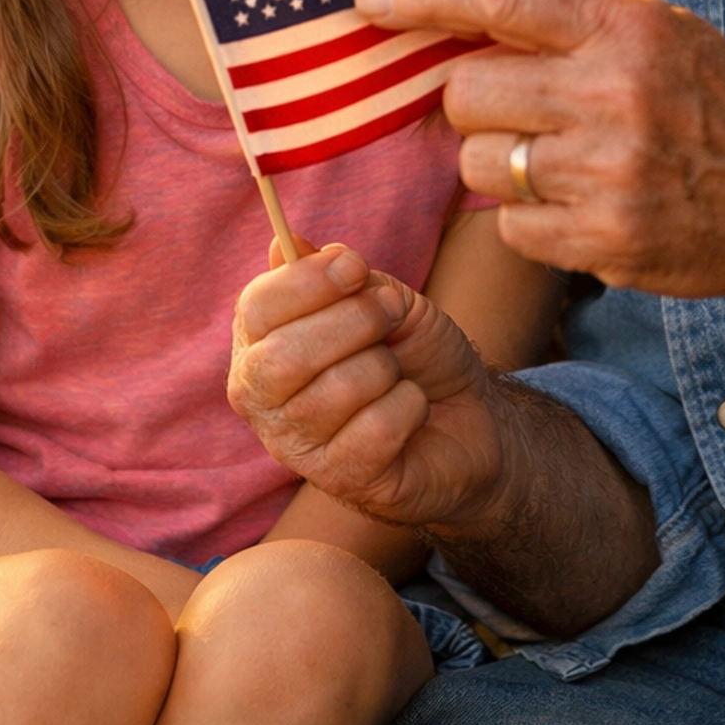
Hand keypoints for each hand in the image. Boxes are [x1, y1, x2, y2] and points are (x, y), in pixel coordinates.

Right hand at [229, 240, 506, 531]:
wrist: (469, 412)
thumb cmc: (413, 352)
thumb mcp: (383, 298)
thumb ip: (336, 274)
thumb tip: (286, 243)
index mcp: (260, 345)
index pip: (255, 310)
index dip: (306, 283)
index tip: (355, 265)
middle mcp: (263, 401)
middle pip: (284, 357)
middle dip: (354, 322)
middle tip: (391, 312)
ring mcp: (297, 448)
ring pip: (339, 390)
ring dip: (388, 368)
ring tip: (399, 371)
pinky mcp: (341, 481)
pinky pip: (378, 428)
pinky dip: (409, 406)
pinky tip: (409, 410)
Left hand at [355, 0, 724, 299]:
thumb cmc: (720, 98)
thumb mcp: (659, 30)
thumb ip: (570, 22)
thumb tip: (456, 15)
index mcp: (625, 28)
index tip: (369, 0)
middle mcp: (613, 96)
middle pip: (467, 93)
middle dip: (472, 102)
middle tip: (512, 109)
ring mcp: (608, 175)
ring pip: (482, 165)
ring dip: (500, 163)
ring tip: (559, 160)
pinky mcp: (607, 242)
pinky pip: (512, 228)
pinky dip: (530, 219)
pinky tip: (581, 205)